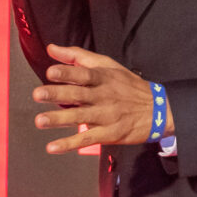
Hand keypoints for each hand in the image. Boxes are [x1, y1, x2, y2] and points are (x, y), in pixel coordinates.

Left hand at [33, 44, 153, 153]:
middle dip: (57, 94)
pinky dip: (70, 144)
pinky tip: (54, 147)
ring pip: (80, 117)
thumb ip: (78, 56)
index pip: (84, 73)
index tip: (51, 72)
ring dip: (59, 119)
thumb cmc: (129, 86)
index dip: (67, 72)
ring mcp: (106, 116)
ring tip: (40, 121)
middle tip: (39, 94)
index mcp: (102, 78)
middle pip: (78, 94)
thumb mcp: (108, 65)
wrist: (157, 110)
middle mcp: (103, 96)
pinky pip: (87, 139)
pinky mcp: (109, 134)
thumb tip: (51, 49)